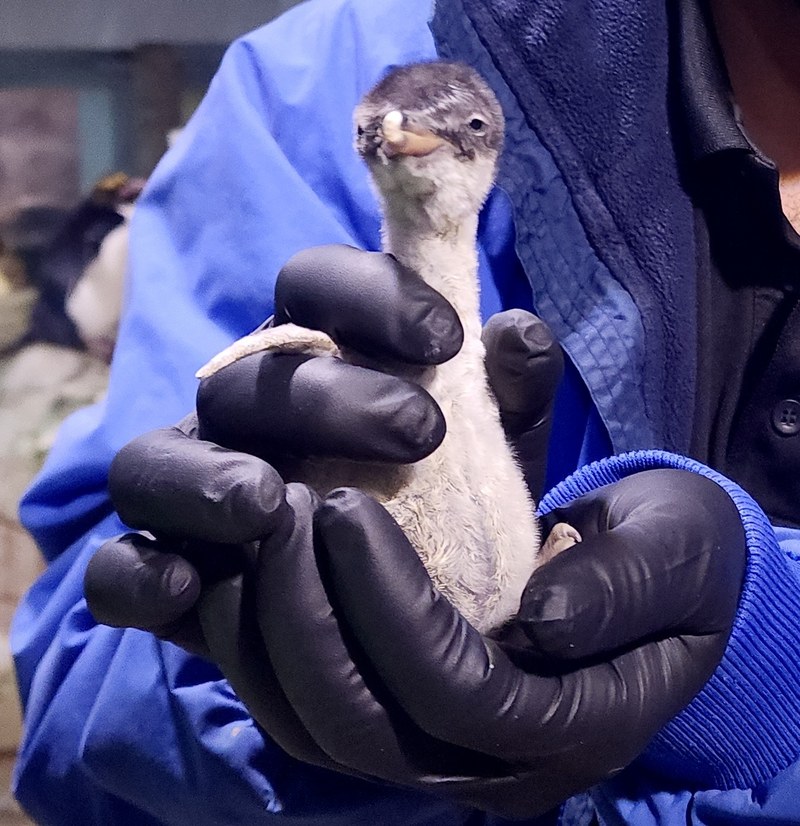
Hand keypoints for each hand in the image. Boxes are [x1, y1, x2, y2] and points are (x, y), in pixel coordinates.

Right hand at [84, 244, 562, 654]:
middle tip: (421, 433)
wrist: (408, 613)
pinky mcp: (161, 570)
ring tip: (273, 501)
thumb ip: (512, 394)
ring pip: (152, 460)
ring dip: (207, 476)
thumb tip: (521, 333)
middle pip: (247, 376)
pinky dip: (137, 574)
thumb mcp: (498, 453)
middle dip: (326, 396)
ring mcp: (189, 489)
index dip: (371, 293)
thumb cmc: (450, 510)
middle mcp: (241, 412)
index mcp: (314, 359)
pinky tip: (188, 585)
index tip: (446, 338)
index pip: (312, 284)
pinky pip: (117, 568)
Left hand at [204, 467, 744, 817]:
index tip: (343, 505)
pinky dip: (257, 643)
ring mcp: (437, 749)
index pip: (457, 689)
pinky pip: (301, 704)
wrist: (657, 572)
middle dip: (305, 616)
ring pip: (314, 729)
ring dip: (264, 634)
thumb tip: (542, 619)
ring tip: (247, 534)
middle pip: (362, 726)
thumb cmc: (673, 556)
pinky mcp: (396, 715)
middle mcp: (492, 761)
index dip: (389, 602)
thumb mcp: (676, 554)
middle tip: (280, 510)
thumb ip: (623, 584)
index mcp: (572, 725)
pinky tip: (240, 568)